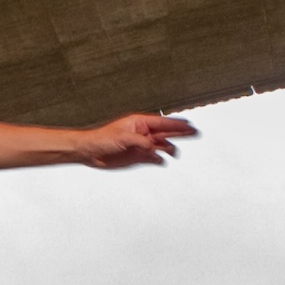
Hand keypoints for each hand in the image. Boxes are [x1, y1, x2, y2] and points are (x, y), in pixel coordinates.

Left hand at [75, 112, 197, 168]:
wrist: (89, 152)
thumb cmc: (102, 139)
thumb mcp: (123, 138)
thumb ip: (141, 142)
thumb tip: (155, 148)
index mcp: (140, 124)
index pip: (163, 123)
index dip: (177, 124)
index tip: (190, 125)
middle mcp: (143, 134)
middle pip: (166, 133)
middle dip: (180, 133)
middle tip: (195, 133)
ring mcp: (141, 146)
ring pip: (161, 147)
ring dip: (169, 149)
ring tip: (175, 152)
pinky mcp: (137, 157)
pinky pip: (152, 158)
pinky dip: (158, 160)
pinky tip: (162, 161)